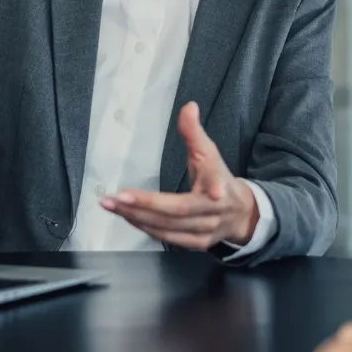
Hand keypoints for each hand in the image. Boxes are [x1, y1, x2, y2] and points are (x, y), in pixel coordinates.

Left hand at [101, 101, 257, 250]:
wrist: (240, 214)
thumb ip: (195, 132)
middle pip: (177, 212)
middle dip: (145, 205)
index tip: (211, 192)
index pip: (213, 187)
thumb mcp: (210, 153)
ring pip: (167, 227)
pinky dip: (144, 227)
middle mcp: (212, 213)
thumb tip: (188, 106)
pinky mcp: (196, 245)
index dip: (211, 188)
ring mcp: (204, 232)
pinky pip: (166, 237)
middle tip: (114, 198)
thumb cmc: (218, 178)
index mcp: (220, 187)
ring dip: (137, 217)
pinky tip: (127, 216)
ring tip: (112, 205)